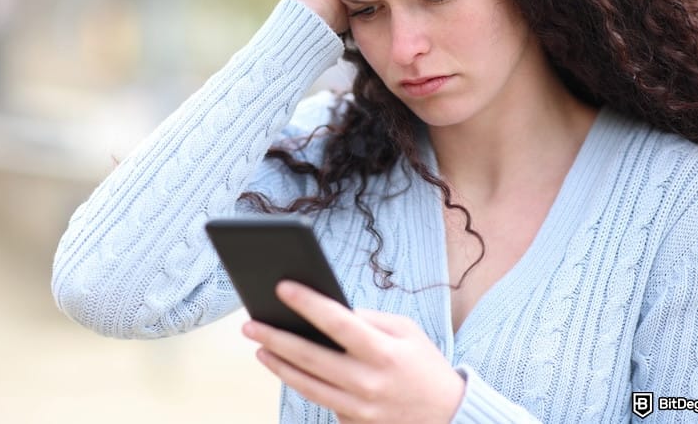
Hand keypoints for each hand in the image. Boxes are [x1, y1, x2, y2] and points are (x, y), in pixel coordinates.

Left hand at [242, 281, 465, 423]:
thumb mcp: (405, 332)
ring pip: (308, 386)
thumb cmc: (424, 365)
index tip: (282, 287)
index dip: (309, 304)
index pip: (338, 323)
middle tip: (250, 324)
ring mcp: (360, 409)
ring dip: (279, 365)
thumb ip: (368, 320)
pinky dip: (301, 383)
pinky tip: (284, 367)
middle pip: (312, 359)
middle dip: (276, 338)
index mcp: (384, 353)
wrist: (448, 416)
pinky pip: (321, 402)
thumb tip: (327, 310)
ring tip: (260, 347)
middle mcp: (369, 383)